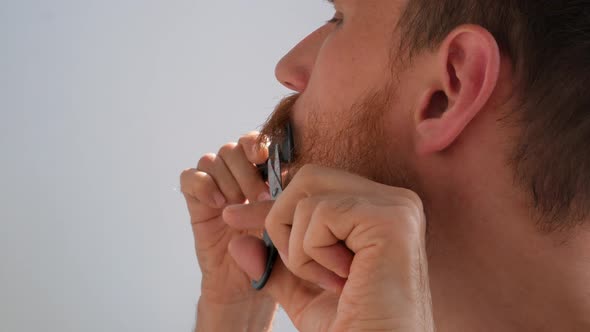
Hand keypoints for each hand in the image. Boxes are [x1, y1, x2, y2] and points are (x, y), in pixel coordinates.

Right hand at [180, 132, 273, 309]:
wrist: (246, 286)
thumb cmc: (274, 256)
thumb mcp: (287, 224)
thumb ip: (285, 198)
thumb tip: (281, 175)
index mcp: (261, 176)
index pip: (254, 143)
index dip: (256, 144)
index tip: (263, 158)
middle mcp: (236, 178)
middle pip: (232, 149)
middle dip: (245, 171)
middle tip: (258, 197)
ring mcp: (215, 189)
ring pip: (212, 160)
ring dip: (227, 180)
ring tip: (238, 205)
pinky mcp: (196, 203)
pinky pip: (190, 178)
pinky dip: (203, 185)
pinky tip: (218, 204)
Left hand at [224, 165, 434, 331]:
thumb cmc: (351, 327)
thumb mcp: (304, 292)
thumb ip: (275, 265)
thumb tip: (236, 244)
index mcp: (380, 213)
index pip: (316, 188)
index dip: (273, 205)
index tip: (232, 219)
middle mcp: (394, 202)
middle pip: (309, 178)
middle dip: (282, 220)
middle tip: (297, 266)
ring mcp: (395, 207)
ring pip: (308, 197)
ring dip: (299, 248)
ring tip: (330, 281)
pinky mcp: (389, 219)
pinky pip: (320, 214)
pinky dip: (313, 252)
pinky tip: (341, 279)